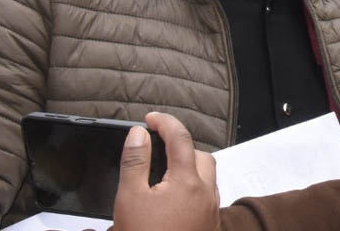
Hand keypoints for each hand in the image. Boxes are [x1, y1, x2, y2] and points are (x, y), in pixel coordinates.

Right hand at [112, 112, 219, 230]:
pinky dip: (190, 189)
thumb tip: (139, 134)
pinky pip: (205, 198)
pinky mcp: (207, 227)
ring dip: (188, 168)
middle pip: (200, 156)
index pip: (181, 138)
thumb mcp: (130, 197)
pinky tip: (171, 200)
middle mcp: (205, 194)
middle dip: (181, 146)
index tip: (150, 119)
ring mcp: (209, 212)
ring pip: (205, 179)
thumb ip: (135, 162)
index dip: (165, 122)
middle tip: (156, 146)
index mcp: (188, 181)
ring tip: (162, 172)